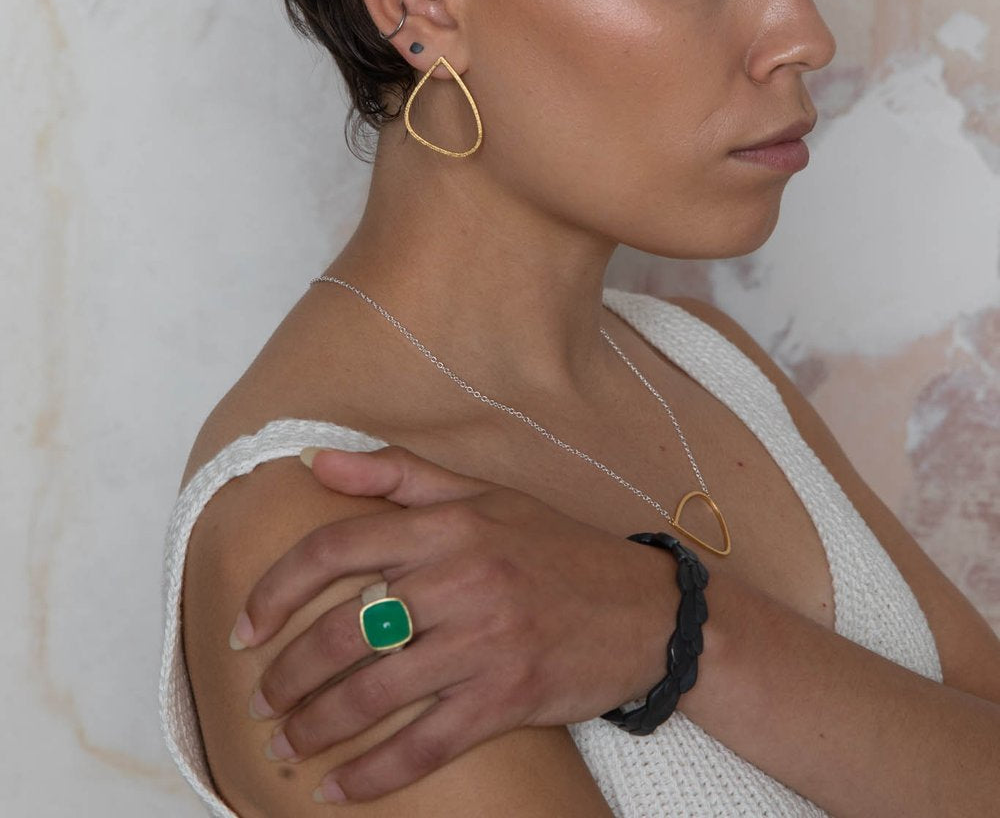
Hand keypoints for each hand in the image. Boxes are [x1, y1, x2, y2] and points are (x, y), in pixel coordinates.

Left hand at [231, 446, 676, 801]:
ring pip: (375, 692)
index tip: (245, 624)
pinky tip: (336, 789)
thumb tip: (317, 461)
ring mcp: (487, 642)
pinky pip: (426, 744)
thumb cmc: (556, 547)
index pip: (339, 547)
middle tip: (259, 697)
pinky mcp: (509, 697)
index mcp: (450, 525)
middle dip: (287, 672)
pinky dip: (373, 774)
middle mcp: (463, 578)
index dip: (278, 588)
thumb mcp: (485, 495)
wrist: (646, 608)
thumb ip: (399, 475)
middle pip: (345, 629)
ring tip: (281, 744)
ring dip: (315, 726)